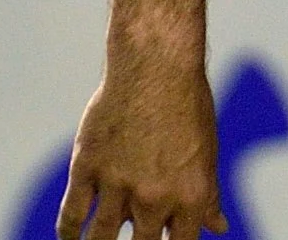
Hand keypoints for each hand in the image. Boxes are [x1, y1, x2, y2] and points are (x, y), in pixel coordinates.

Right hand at [57, 60, 226, 239]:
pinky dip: (68, 233)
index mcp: (191, 195)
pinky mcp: (88, 168)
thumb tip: (219, 227)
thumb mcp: (206, 152)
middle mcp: (155, 197)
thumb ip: (208, 195)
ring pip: (101, 238)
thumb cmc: (188, 105)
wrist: (156, 65)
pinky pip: (73, 214)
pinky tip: (69, 238)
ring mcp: (119, 184)